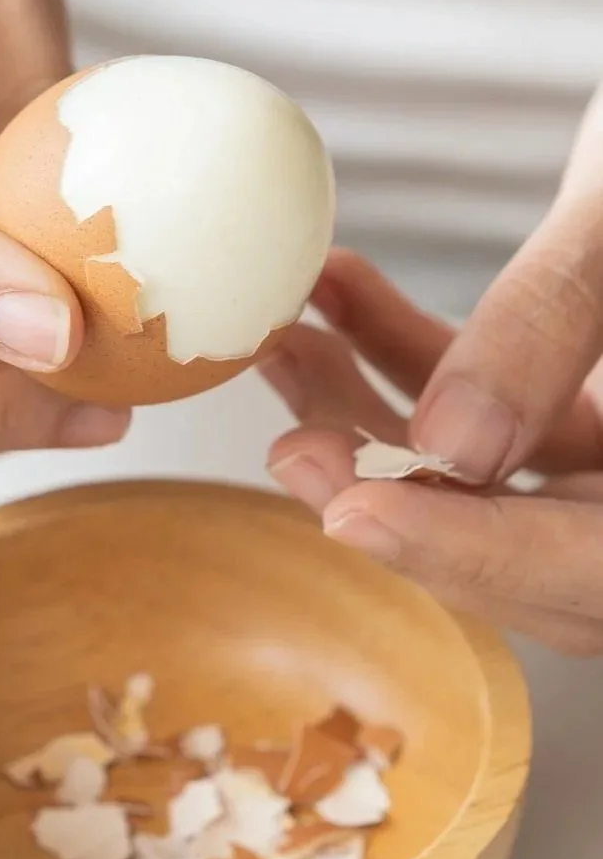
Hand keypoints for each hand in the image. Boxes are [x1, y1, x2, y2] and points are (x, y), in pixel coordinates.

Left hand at [262, 135, 602, 652]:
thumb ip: (558, 318)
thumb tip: (447, 444)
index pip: (598, 566)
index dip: (476, 551)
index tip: (355, 514)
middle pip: (537, 552)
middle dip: (405, 502)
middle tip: (295, 450)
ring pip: (504, 486)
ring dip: (382, 425)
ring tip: (287, 344)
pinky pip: (507, 416)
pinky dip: (421, 362)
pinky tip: (343, 292)